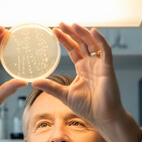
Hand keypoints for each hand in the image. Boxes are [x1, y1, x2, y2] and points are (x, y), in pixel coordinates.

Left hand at [32, 23, 141, 141]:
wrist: (102, 117)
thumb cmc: (87, 107)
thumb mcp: (64, 95)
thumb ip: (50, 87)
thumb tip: (34, 82)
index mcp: (82, 69)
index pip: (72, 50)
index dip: (64, 40)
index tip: (54, 32)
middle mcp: (91, 64)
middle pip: (81, 43)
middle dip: (71, 33)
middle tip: (61, 24)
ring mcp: (100, 65)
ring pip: (92, 43)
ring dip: (83, 33)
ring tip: (72, 25)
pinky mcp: (108, 68)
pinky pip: (105, 51)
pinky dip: (100, 40)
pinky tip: (92, 31)